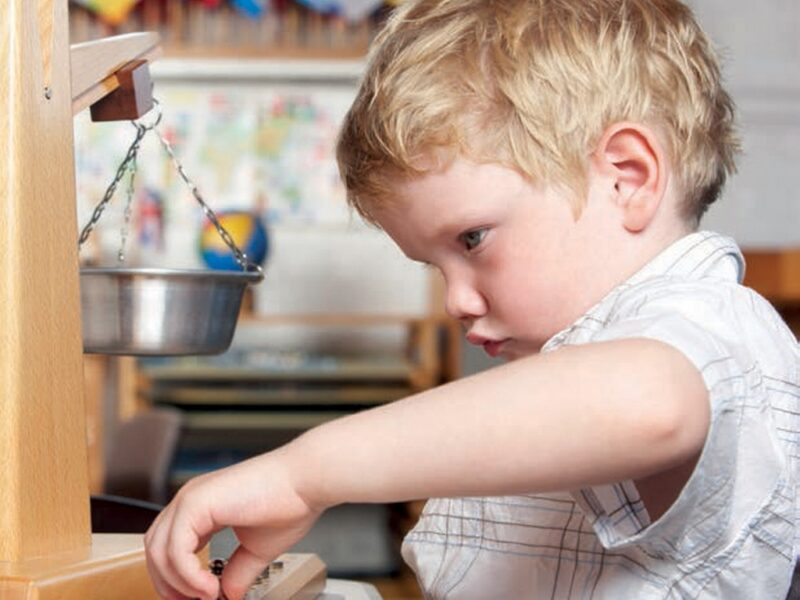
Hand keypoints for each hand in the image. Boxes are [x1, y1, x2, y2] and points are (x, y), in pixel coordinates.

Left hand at [144, 449, 321, 599]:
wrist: (306, 481)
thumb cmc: (290, 501)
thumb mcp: (257, 548)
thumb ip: (237, 571)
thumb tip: (229, 594)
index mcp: (203, 506)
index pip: (168, 544)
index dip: (175, 577)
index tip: (196, 598)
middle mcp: (191, 498)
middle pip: (155, 548)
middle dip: (169, 583)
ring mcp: (191, 498)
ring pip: (158, 550)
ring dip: (178, 583)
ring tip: (207, 596)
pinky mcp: (196, 502)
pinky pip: (175, 550)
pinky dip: (187, 576)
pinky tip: (210, 587)